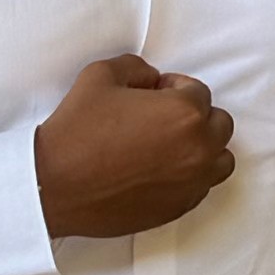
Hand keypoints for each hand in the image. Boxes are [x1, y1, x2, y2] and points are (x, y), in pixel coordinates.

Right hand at [32, 53, 235, 235]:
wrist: (53, 185)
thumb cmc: (75, 132)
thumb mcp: (100, 75)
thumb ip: (136, 67)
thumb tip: (152, 78)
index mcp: (184, 113)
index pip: (199, 92)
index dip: (174, 88)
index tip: (153, 94)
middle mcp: (197, 149)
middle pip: (219, 125)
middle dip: (194, 116)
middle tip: (161, 118)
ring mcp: (191, 182)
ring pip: (221, 160)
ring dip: (203, 148)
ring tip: (171, 146)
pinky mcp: (178, 207)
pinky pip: (202, 187)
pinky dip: (190, 175)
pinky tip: (160, 169)